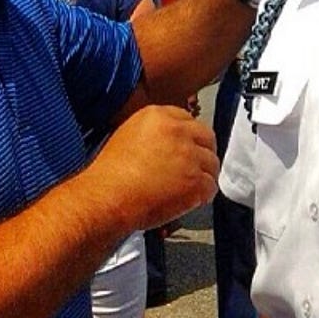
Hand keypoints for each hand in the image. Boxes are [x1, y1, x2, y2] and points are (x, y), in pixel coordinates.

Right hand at [86, 105, 218, 233]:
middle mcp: (177, 131)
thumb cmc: (109, 175)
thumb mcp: (128, 136)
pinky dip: (203, 196)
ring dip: (204, 176)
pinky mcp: (196, 180)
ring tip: (189, 189)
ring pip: (212, 163)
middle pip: (206, 137)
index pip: (188, 120)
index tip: (188, 149)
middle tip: (195, 169)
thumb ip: (153, 134)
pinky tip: (191, 201)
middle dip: (203, 153)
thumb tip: (168, 144)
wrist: (106, 198)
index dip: (190, 138)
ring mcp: (189, 155)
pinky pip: (211, 187)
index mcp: (158, 116)